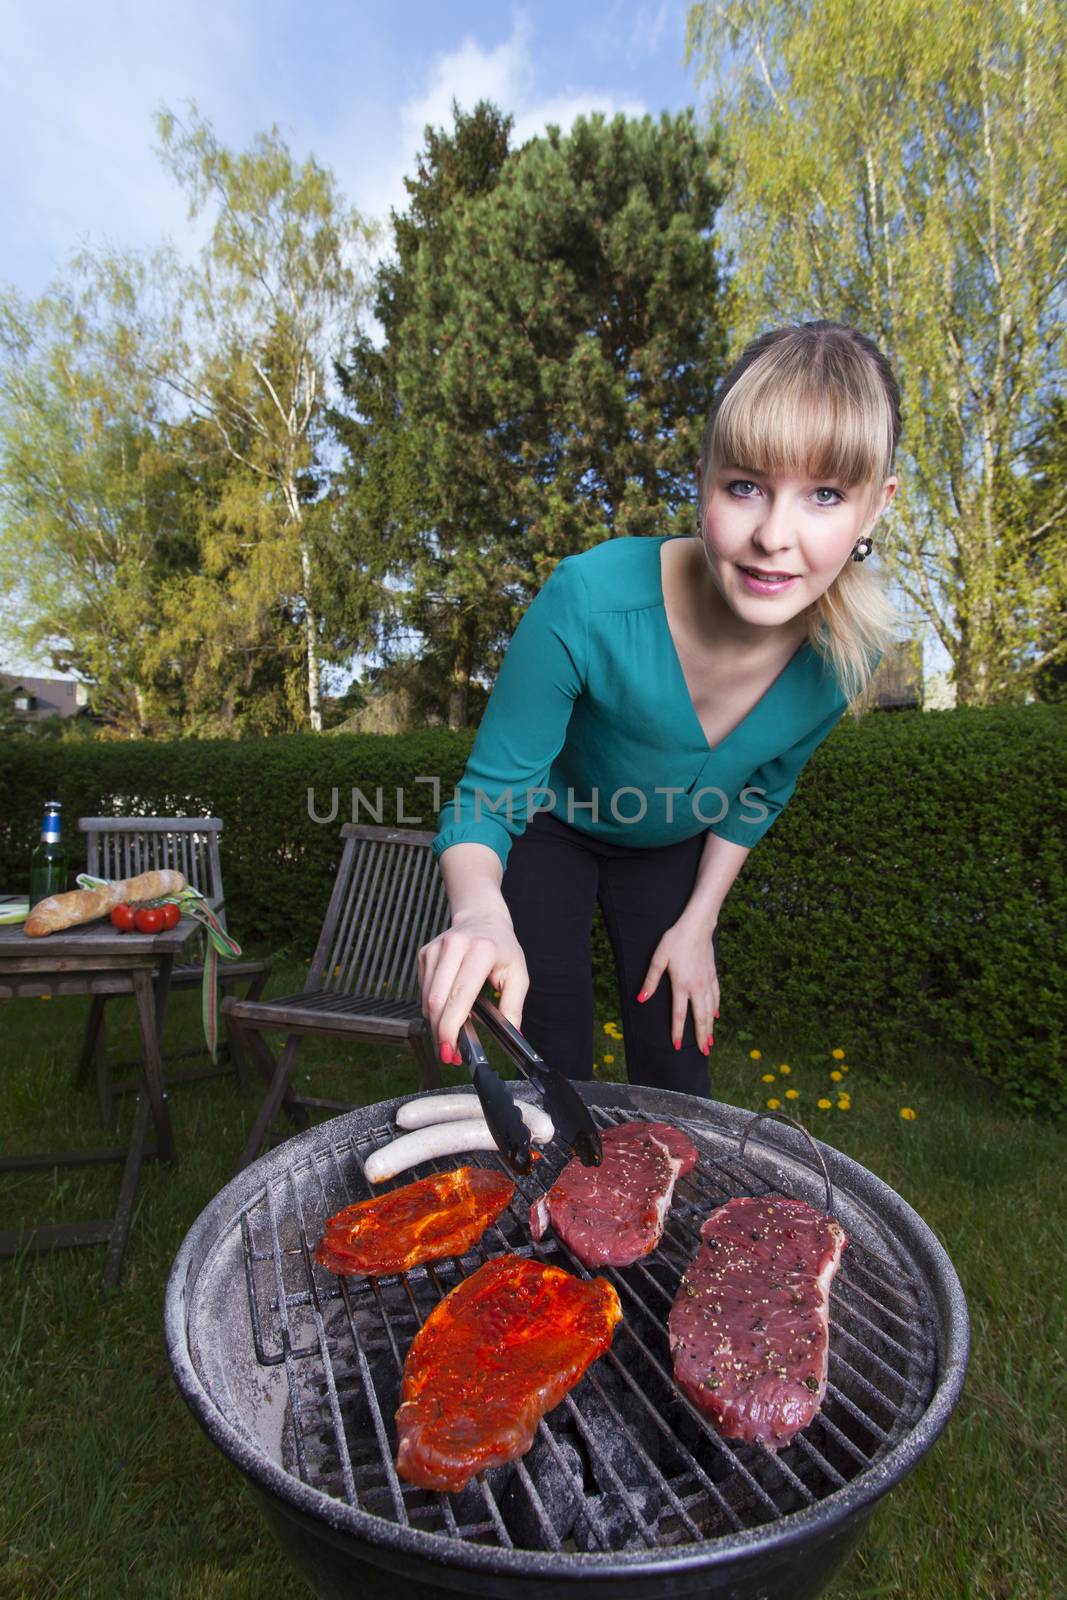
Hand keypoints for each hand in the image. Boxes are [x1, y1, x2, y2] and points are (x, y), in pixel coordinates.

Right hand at [418, 914, 528, 1066]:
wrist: (482, 918)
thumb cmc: (502, 948)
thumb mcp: (518, 975)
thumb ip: (513, 1006)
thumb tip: (512, 1035)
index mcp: (481, 951)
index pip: (459, 996)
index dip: (451, 1027)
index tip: (451, 1049)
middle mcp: (455, 946)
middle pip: (437, 1001)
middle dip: (440, 1032)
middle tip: (449, 1052)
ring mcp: (436, 948)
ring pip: (427, 998)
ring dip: (436, 1022)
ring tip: (451, 1034)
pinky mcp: (424, 953)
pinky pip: (423, 990)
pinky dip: (433, 1006)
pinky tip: (447, 1009)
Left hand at [637, 920, 718, 1054]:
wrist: (697, 925)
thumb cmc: (675, 940)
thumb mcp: (658, 958)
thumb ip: (650, 980)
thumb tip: (641, 999)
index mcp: (682, 985)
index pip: (679, 1014)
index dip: (677, 1031)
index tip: (677, 1046)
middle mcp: (697, 987)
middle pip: (700, 1017)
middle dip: (701, 1036)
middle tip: (704, 1052)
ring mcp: (707, 981)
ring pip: (710, 1010)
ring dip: (710, 1027)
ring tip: (710, 1042)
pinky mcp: (713, 975)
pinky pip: (716, 996)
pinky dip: (716, 1008)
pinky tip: (716, 1016)